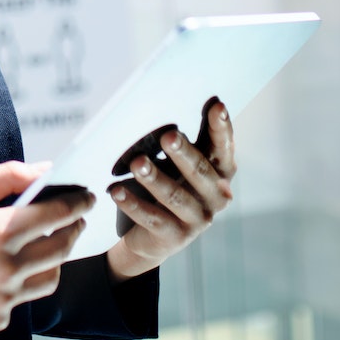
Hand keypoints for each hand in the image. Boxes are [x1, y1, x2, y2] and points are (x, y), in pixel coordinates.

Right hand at [0, 161, 93, 335]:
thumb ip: (7, 176)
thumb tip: (45, 171)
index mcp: (0, 233)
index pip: (56, 215)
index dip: (77, 203)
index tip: (87, 197)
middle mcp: (5, 269)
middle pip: (62, 250)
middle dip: (74, 231)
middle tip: (76, 221)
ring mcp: (0, 298)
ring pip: (48, 280)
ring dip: (54, 261)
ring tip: (47, 246)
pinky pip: (21, 301)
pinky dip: (21, 285)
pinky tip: (8, 271)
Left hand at [106, 98, 235, 280]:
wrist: (156, 235)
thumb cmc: (174, 184)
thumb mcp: (185, 163)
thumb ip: (193, 138)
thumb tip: (197, 101)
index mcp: (222, 173)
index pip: (223, 148)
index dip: (221, 129)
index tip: (217, 106)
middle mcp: (217, 197)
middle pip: (200, 172)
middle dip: (183, 154)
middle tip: (168, 135)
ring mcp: (198, 220)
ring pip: (175, 197)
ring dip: (155, 179)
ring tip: (137, 163)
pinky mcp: (175, 237)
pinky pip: (151, 218)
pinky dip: (132, 204)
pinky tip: (116, 192)